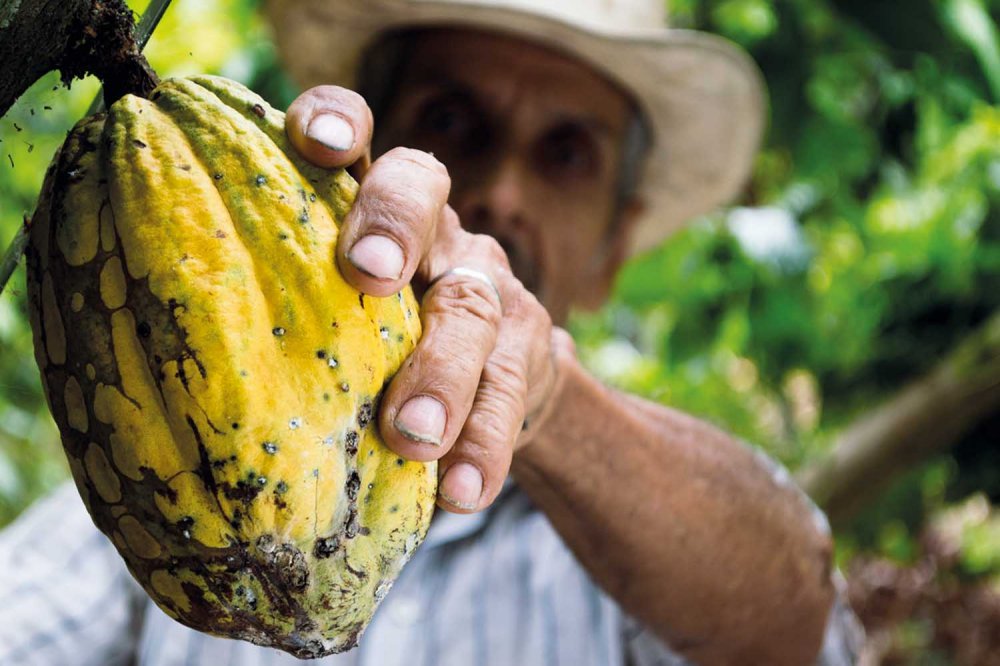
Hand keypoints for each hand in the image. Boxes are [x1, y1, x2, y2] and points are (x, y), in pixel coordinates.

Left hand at [286, 86, 565, 512]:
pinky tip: (461, 491)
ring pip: (472, 306)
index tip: (313, 142)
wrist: (497, 386)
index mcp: (372, 209)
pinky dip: (484, 445)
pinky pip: (510, 394)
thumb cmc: (379, 349)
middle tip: (367, 274)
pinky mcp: (528, 352)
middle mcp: (435, 230)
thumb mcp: (334, 315)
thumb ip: (283, 309)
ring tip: (412, 436)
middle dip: (394, 225)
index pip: (358, 135)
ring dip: (442, 371)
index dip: (338, 121)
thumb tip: (146, 365)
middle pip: (423, 191)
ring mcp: (488, 286)